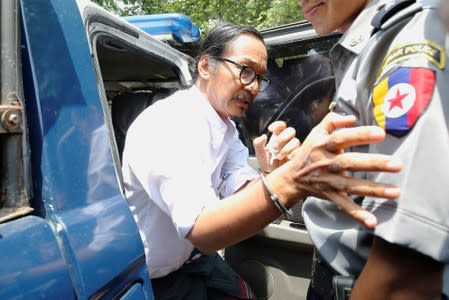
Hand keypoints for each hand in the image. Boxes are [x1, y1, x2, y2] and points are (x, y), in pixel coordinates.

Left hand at [253, 121, 299, 172]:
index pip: (281, 126)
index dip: (278, 125)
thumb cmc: (267, 164)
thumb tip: (263, 136)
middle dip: (282, 138)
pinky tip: (288, 158)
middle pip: (290, 131)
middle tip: (273, 147)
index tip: (270, 129)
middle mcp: (286, 141)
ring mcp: (293, 148)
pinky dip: (294, 153)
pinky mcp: (298, 156)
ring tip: (278, 156)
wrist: (272, 177)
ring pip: (296, 141)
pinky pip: (301, 151)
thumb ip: (258, 145)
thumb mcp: (259, 155)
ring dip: (286, 148)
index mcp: (277, 137)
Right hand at [274, 112, 401, 227]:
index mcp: (323, 145)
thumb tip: (352, 118)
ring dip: (373, 189)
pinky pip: (344, 206)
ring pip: (351, 186)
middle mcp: (326, 163)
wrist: (291, 178)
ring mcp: (328, 181)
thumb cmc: (309, 152)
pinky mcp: (330, 195)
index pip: (342, 138)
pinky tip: (372, 222)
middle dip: (373, 163)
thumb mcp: (316, 132)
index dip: (360, 135)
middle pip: (350, 162)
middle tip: (397, 164)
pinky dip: (357, 214)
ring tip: (395, 192)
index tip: (380, 133)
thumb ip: (332, 120)